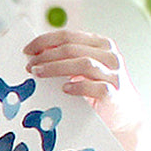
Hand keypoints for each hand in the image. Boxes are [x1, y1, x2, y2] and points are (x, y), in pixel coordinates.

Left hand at [24, 29, 143, 150]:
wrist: (124, 114)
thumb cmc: (98, 88)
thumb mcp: (82, 69)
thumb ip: (66, 59)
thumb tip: (35, 54)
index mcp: (100, 44)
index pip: (68, 35)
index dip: (45, 41)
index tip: (27, 50)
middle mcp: (109, 56)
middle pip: (72, 49)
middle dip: (46, 55)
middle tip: (29, 65)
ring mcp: (113, 74)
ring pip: (83, 64)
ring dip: (56, 67)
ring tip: (38, 73)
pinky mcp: (114, 93)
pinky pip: (95, 87)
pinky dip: (78, 86)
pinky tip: (64, 89)